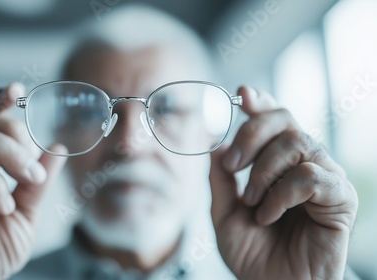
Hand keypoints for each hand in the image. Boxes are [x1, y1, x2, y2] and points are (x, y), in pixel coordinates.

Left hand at [209, 87, 357, 279]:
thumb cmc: (253, 253)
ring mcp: (324, 179)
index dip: (262, 102)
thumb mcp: (224, 214)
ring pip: (297, 143)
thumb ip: (221, 180)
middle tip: (232, 166)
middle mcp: (304, 164)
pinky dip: (281, 194)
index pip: (275, 120)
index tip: (243, 94)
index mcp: (278, 163)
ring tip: (252, 203)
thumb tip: (216, 145)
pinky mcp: (339, 199)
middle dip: (251, 135)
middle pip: (285, 120)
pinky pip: (310, 177)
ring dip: (263, 172)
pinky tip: (269, 216)